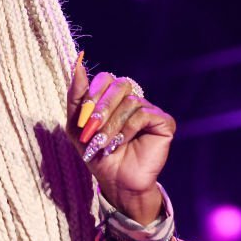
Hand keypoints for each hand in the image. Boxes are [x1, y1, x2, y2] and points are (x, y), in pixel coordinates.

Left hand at [66, 54, 175, 225]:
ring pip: (130, 101)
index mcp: (113, 97)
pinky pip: (143, 114)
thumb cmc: (95, 152)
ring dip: (112, 125)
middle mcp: (133, 99)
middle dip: (101, 109)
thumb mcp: (76, 124)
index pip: (104, 78)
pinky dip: (128, 130)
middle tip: (92, 131)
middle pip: (119, 84)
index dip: (92, 95)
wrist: (114, 180)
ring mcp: (150, 109)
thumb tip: (77, 60)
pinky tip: (122, 143)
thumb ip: (76, 94)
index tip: (83, 120)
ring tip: (105, 144)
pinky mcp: (164, 122)